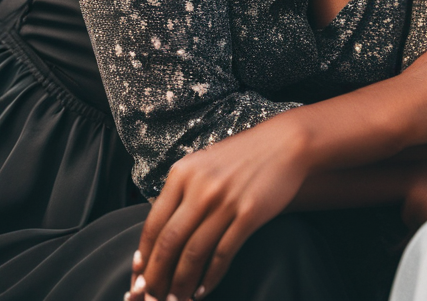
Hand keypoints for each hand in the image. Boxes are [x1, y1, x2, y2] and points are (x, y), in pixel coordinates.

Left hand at [128, 113, 306, 300]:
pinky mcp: (250, 213)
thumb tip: (159, 235)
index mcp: (183, 173)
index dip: (144, 258)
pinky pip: (223, 254)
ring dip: (181, 284)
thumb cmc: (244, 155)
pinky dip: (210, 277)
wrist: (287, 142)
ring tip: (176, 300)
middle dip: (156, 278)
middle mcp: (201, 187)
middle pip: (169, 244)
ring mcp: (226, 201)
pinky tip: (204, 290)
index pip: (153, 225)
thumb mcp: (205, 163)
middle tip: (151, 298)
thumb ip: (182, 191)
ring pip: (193, 254)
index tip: (139, 279)